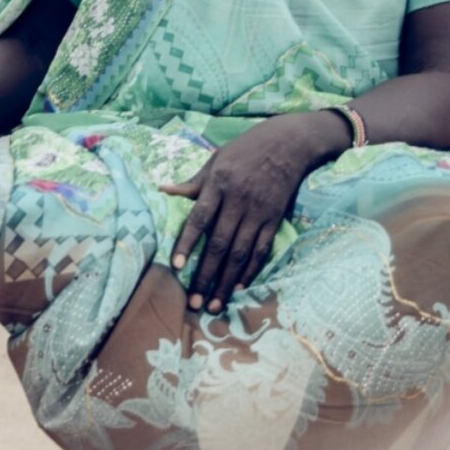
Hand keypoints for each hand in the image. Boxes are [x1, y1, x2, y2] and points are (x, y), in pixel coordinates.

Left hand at [159, 112, 348, 312]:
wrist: (288, 144)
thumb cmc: (245, 151)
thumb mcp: (215, 160)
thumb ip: (192, 183)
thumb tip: (162, 190)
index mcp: (218, 185)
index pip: (199, 219)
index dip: (188, 243)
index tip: (177, 266)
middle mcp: (238, 201)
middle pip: (220, 244)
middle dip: (205, 275)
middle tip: (194, 302)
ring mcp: (258, 213)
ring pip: (240, 254)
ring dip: (226, 282)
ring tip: (214, 305)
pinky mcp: (274, 220)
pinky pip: (261, 250)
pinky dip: (250, 270)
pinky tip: (239, 288)